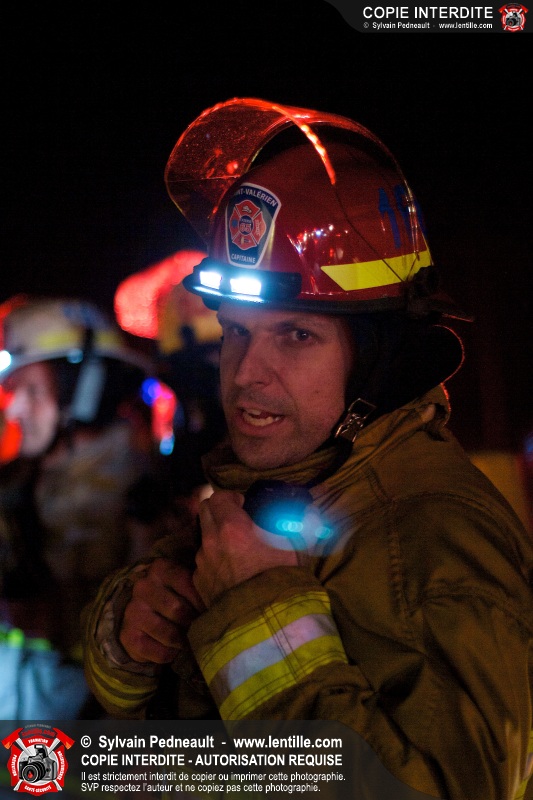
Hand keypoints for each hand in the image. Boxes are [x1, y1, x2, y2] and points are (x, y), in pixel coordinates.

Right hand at [119, 558, 203, 664]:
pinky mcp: (128, 635)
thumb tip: (224, 604)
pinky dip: (171, 654)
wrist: (142, 616)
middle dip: (193, 623)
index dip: (203, 602)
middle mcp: (143, 586)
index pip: (189, 584)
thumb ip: (201, 587)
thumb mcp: (185, 585)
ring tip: (190, 640)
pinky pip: (159, 652)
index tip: (211, 611)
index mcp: (161, 568)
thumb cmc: (174, 597)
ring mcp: (133, 610)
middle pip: (179, 611)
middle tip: (202, 629)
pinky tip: (174, 649)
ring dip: (184, 641)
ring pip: (170, 634)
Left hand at [193, 490, 297, 606]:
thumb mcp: (294, 547)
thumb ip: (292, 524)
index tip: (244, 506)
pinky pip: (204, 564)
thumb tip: (303, 512)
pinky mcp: (199, 584)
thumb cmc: (280, 580)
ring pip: (203, 539)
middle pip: (204, 512)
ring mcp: (202, 564)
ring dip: (216, 538)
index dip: (231, 498)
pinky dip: (214, 562)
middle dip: (219, 512)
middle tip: (237, 522)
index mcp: (232, 527)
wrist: (262, 623)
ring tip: (236, 552)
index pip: (218, 498)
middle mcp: (211, 542)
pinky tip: (231, 574)